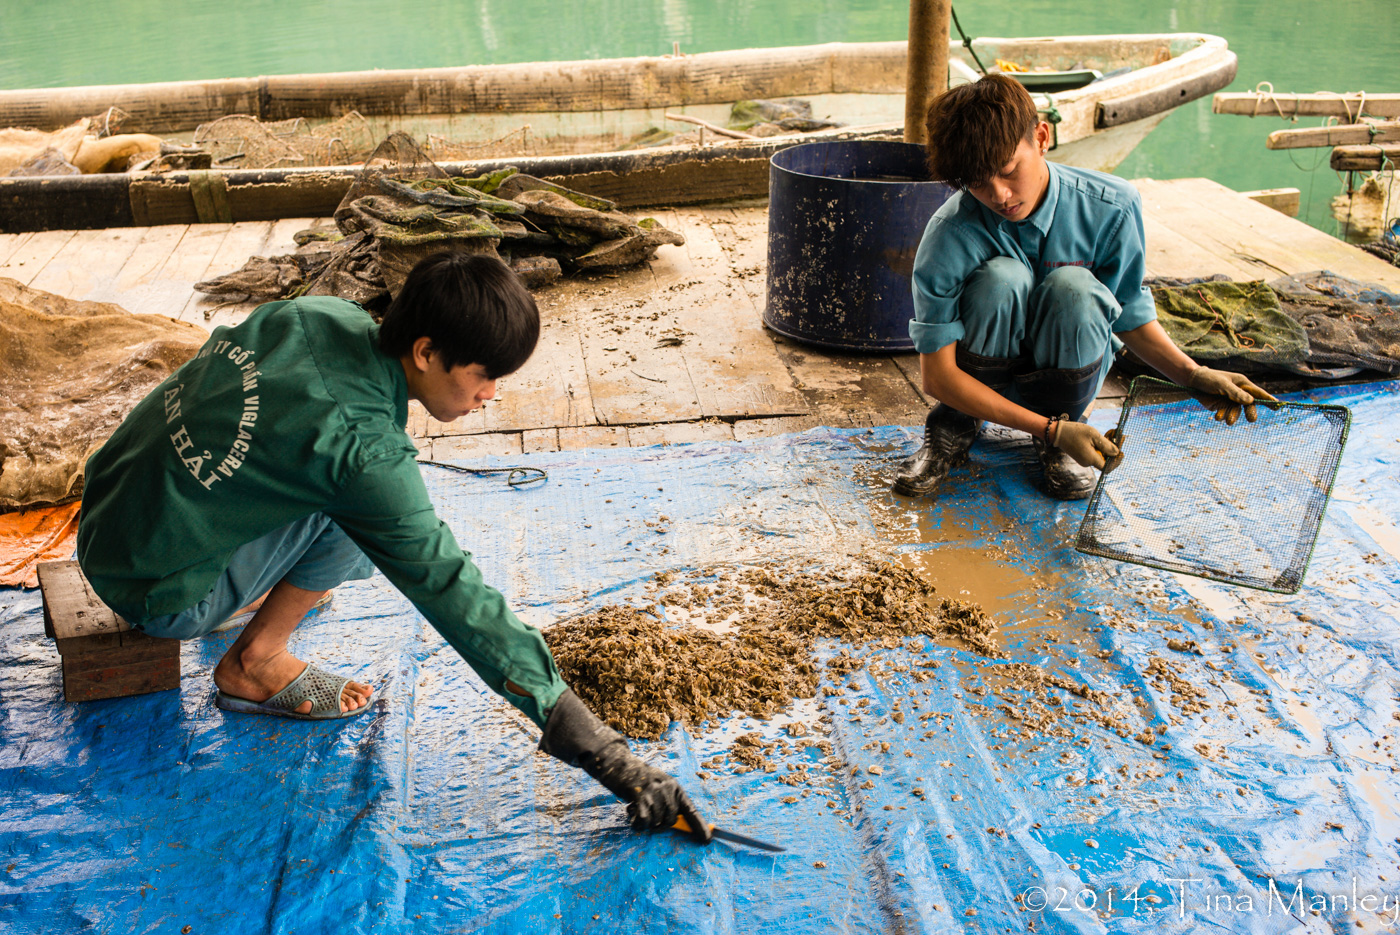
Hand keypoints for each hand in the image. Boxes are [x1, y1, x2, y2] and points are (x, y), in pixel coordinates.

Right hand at [538, 689, 710, 841]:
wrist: (618, 765)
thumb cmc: (638, 780)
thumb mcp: (658, 787)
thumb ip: (667, 803)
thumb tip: (674, 824)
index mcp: (675, 787)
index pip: (690, 809)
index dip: (699, 826)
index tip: (707, 840)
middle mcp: (668, 788)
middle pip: (670, 821)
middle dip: (658, 824)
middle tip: (646, 814)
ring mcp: (655, 792)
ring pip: (656, 823)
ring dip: (645, 822)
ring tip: (636, 808)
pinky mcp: (640, 795)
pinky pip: (644, 822)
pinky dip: (637, 823)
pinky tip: (631, 813)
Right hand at [1051, 419, 1119, 469]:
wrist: (1058, 433)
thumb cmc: (1075, 432)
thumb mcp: (1094, 435)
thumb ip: (1107, 445)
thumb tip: (1117, 453)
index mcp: (1091, 459)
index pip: (1108, 466)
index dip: (1116, 461)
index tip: (1121, 452)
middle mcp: (1087, 463)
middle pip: (1104, 462)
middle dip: (1112, 452)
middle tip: (1116, 439)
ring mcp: (1083, 461)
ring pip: (1099, 458)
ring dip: (1105, 449)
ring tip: (1108, 436)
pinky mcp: (1080, 457)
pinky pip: (1093, 455)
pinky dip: (1098, 449)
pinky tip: (1099, 439)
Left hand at [1186, 366, 1276, 424]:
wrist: (1192, 382)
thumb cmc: (1209, 379)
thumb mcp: (1222, 385)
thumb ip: (1235, 393)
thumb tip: (1250, 401)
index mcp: (1242, 384)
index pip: (1258, 393)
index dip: (1268, 399)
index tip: (1278, 405)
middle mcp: (1238, 393)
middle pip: (1249, 406)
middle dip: (1250, 413)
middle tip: (1251, 419)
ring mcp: (1230, 401)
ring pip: (1236, 412)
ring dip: (1233, 417)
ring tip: (1227, 420)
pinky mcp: (1221, 407)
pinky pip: (1225, 415)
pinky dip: (1222, 416)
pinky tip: (1217, 416)